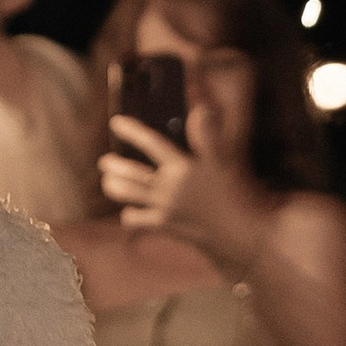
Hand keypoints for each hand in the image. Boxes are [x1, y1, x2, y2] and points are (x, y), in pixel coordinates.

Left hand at [101, 117, 269, 274]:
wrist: (241, 236)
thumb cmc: (236, 196)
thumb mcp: (223, 163)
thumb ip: (208, 136)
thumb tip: (200, 109)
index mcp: (183, 168)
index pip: (152, 143)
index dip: (132, 131)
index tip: (116, 122)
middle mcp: (169, 188)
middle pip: (131, 173)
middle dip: (114, 165)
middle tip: (104, 161)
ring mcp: (165, 209)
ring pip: (128, 195)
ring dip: (114, 187)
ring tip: (108, 182)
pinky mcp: (166, 227)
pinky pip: (138, 220)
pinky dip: (130, 215)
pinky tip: (129, 212)